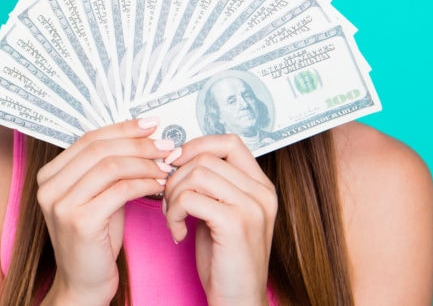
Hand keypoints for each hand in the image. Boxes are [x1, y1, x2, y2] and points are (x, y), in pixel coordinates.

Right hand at [37, 118, 174, 305]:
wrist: (83, 285)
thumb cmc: (95, 241)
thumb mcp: (96, 197)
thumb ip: (106, 170)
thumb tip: (141, 137)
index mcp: (49, 175)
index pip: (88, 139)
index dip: (122, 128)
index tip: (151, 124)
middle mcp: (49, 186)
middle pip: (99, 149)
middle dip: (137, 143)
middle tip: (165, 144)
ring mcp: (61, 204)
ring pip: (110, 166)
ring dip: (144, 163)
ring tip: (166, 165)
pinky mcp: (79, 221)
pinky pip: (119, 190)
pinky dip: (144, 184)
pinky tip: (159, 185)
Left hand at [161, 134, 276, 305]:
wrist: (238, 300)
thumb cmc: (225, 259)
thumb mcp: (220, 212)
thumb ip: (210, 184)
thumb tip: (176, 155)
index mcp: (261, 186)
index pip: (230, 142)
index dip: (197, 145)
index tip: (176, 163)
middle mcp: (262, 193)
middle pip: (206, 157)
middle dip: (176, 177)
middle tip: (169, 203)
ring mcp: (252, 207)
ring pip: (195, 174)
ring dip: (172, 196)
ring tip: (173, 218)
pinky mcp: (236, 223)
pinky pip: (189, 198)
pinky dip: (174, 213)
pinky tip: (177, 232)